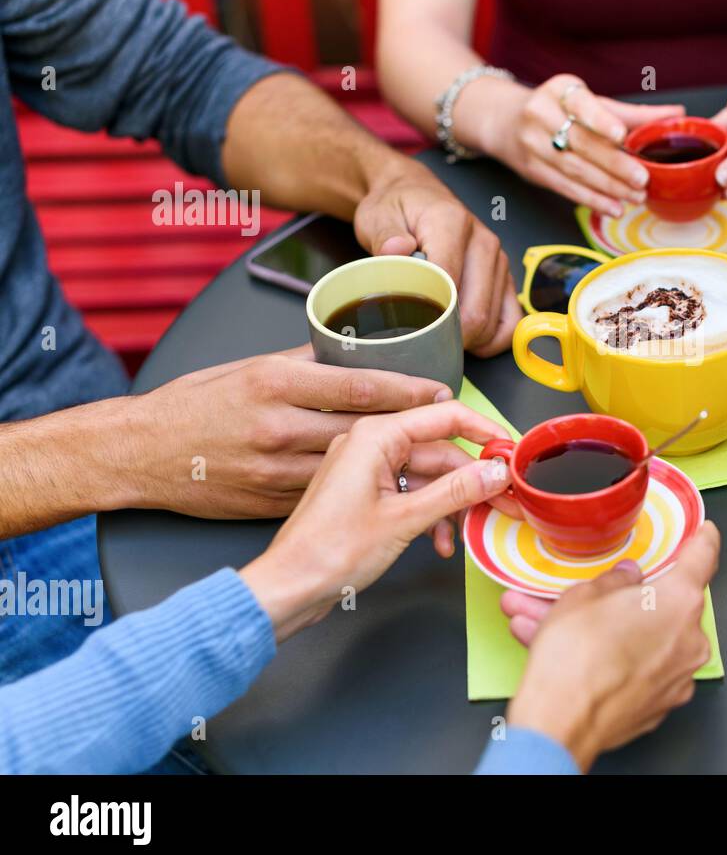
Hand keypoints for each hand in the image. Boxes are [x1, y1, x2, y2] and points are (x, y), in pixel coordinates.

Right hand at [128, 345, 448, 518]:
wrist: (139, 454)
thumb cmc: (191, 406)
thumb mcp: (246, 368)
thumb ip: (303, 364)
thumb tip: (349, 355)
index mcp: (276, 383)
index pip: (359, 385)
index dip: (409, 391)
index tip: (441, 392)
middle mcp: (280, 426)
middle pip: (369, 431)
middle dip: (420, 435)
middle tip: (460, 435)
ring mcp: (277, 468)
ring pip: (358, 470)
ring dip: (404, 471)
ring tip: (445, 468)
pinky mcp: (274, 499)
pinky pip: (334, 496)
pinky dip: (368, 496)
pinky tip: (398, 493)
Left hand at [240, 401, 512, 640]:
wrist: (290, 586)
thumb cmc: (329, 552)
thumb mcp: (405, 519)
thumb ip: (456, 491)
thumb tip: (496, 471)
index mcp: (376, 436)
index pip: (445, 416)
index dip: (485, 431)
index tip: (512, 451)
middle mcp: (371, 444)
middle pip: (442, 451)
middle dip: (474, 480)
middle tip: (505, 502)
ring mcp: (367, 469)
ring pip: (430, 476)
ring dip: (454, 504)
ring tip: (472, 531)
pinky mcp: (366, 493)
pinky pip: (413, 493)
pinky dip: (433, 515)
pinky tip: (442, 542)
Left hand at [353, 161, 520, 356]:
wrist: (415, 194)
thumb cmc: (396, 207)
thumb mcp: (377, 215)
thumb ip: (385, 234)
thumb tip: (397, 250)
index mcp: (452, 223)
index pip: (449, 281)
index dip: (431, 315)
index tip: (410, 332)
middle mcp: (483, 242)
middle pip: (476, 309)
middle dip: (451, 337)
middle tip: (423, 345)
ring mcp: (499, 260)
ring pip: (494, 320)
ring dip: (470, 340)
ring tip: (442, 341)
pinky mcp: (505, 276)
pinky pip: (511, 319)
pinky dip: (493, 338)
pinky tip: (471, 342)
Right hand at [488, 73, 683, 217]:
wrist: (505, 121)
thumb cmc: (559, 109)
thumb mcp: (591, 102)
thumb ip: (633, 113)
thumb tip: (677, 115)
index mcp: (560, 90)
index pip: (583, 106)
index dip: (602, 121)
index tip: (623, 135)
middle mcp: (542, 114)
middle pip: (581, 143)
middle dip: (614, 164)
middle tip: (642, 179)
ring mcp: (533, 144)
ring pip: (574, 169)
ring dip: (608, 187)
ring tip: (636, 197)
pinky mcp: (532, 170)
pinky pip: (565, 188)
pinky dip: (591, 200)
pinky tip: (613, 207)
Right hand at [500, 522, 720, 770]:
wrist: (560, 724)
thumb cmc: (573, 660)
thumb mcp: (583, 596)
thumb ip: (614, 582)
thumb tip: (626, 579)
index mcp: (678, 601)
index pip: (703, 558)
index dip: (703, 540)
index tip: (706, 534)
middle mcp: (689, 640)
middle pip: (665, 606)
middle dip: (627, 599)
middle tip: (595, 593)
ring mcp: (677, 677)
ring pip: (644, 640)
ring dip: (608, 631)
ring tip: (558, 627)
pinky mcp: (660, 704)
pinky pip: (639, 670)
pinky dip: (614, 660)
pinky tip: (577, 656)